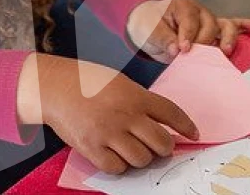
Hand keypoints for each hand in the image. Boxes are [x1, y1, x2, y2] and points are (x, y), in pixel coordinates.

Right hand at [35, 55, 199, 174]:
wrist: (55, 86)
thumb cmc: (88, 82)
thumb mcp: (121, 83)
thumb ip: (140, 101)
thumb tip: (160, 123)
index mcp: (136, 96)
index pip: (171, 113)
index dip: (186, 126)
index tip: (194, 134)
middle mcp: (126, 115)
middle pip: (161, 143)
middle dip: (164, 148)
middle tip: (159, 147)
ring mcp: (108, 133)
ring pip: (141, 159)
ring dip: (141, 158)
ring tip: (133, 150)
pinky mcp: (91, 148)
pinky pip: (116, 167)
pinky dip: (119, 165)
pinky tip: (115, 155)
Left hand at [126, 0, 249, 61]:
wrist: (147, 22)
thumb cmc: (149, 24)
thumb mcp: (150, 31)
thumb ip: (163, 39)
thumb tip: (177, 50)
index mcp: (182, 7)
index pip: (190, 22)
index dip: (188, 37)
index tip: (184, 50)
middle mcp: (199, 11)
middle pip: (210, 25)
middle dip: (206, 42)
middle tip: (198, 55)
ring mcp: (208, 19)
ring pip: (225, 26)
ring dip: (228, 38)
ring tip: (226, 50)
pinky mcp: (213, 29)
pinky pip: (231, 24)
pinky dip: (242, 25)